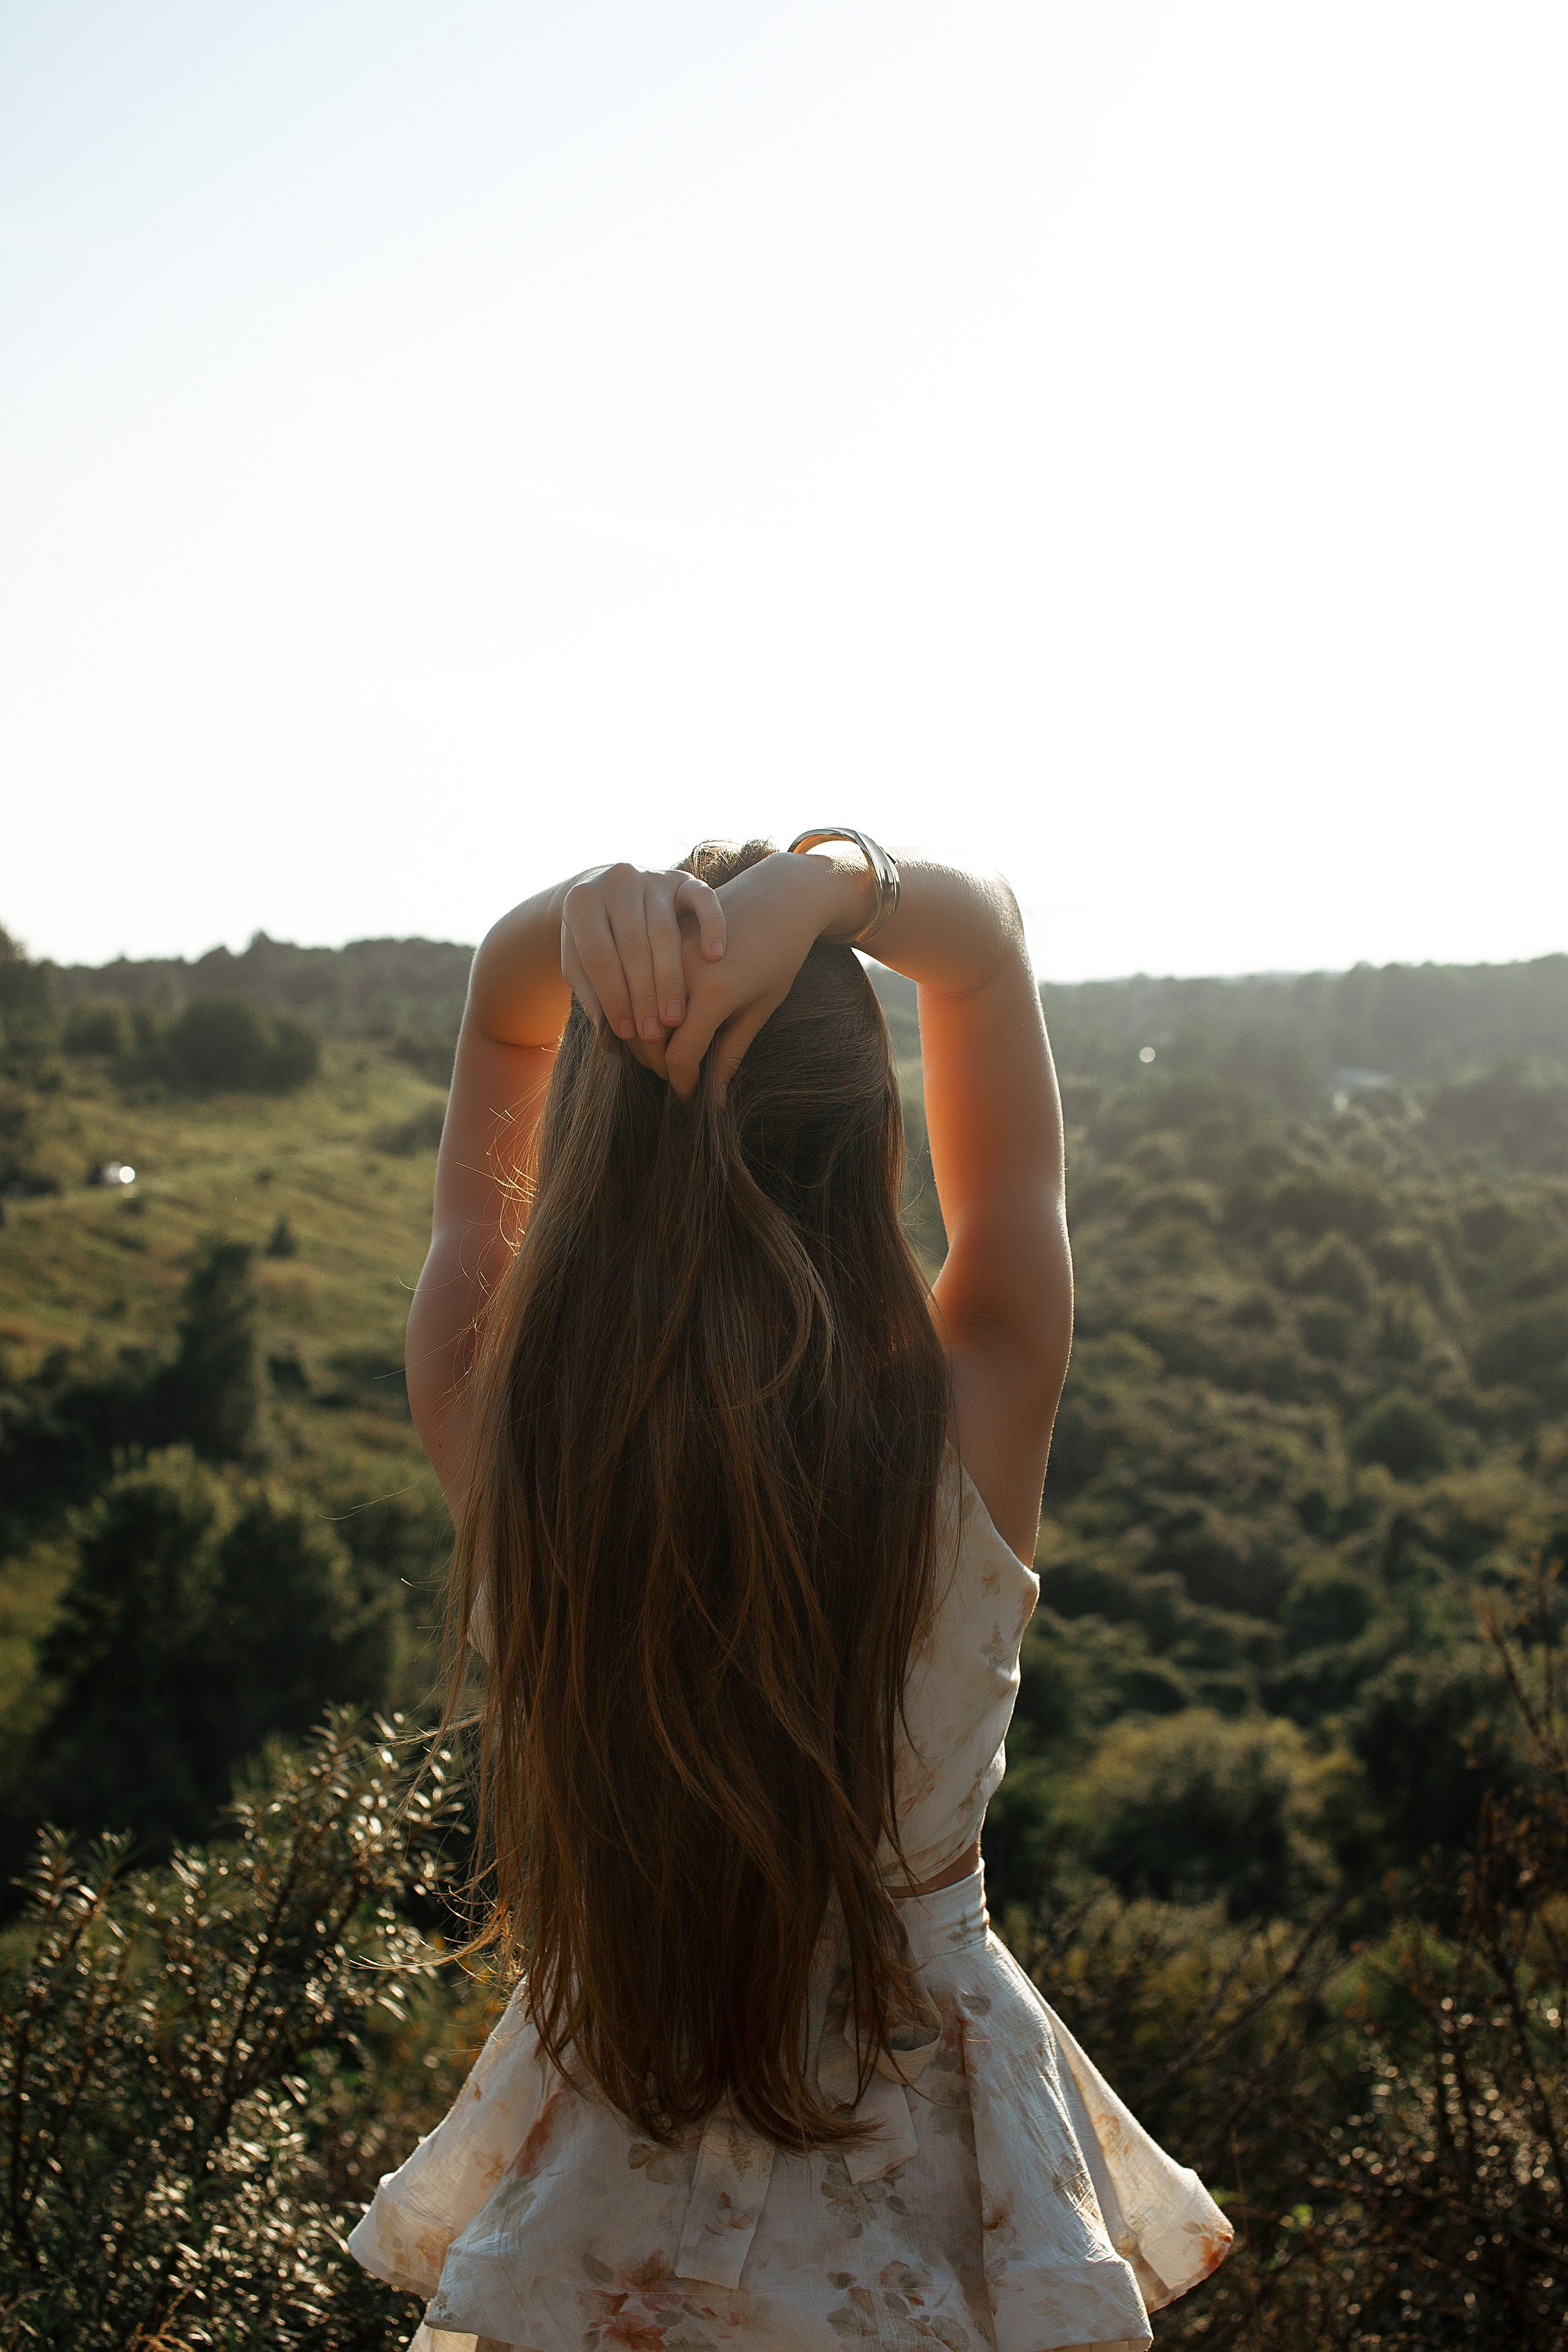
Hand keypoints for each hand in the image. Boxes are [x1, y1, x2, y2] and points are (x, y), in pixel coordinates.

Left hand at [560, 865, 726, 1074]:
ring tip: (676, 1018)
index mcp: (581, 902)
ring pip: (664, 932)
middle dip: (644, 995)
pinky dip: (711, 925)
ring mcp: (651, 877)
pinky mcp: (681, 878)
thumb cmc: (593, 938)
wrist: (610, 889)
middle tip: (654, 1034)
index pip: (600, 957)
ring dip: (671, 979)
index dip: (613, 998)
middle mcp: (616, 881)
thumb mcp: (579, 960)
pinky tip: (714, 956)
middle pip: (633, 947)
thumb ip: (589, 993)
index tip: (627, 1033)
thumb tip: (607, 1034)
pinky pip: (702, 899)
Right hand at [663, 852, 858, 1100]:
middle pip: (649, 1036)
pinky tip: (656, 1021)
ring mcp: (669, 950)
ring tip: (665, 1055)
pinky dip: (642, 1004)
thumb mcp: (762, 1006)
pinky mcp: (664, 936)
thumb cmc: (782, 954)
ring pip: (637, 1007)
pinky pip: (640, 980)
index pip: (679, 1056)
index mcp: (714, 993)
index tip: (688, 1096)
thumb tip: (714, 1100)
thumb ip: (732, 1054)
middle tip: (675, 1078)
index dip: (681, 1083)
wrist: (781, 893)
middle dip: (658, 1065)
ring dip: (645, 1038)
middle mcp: (684, 971)